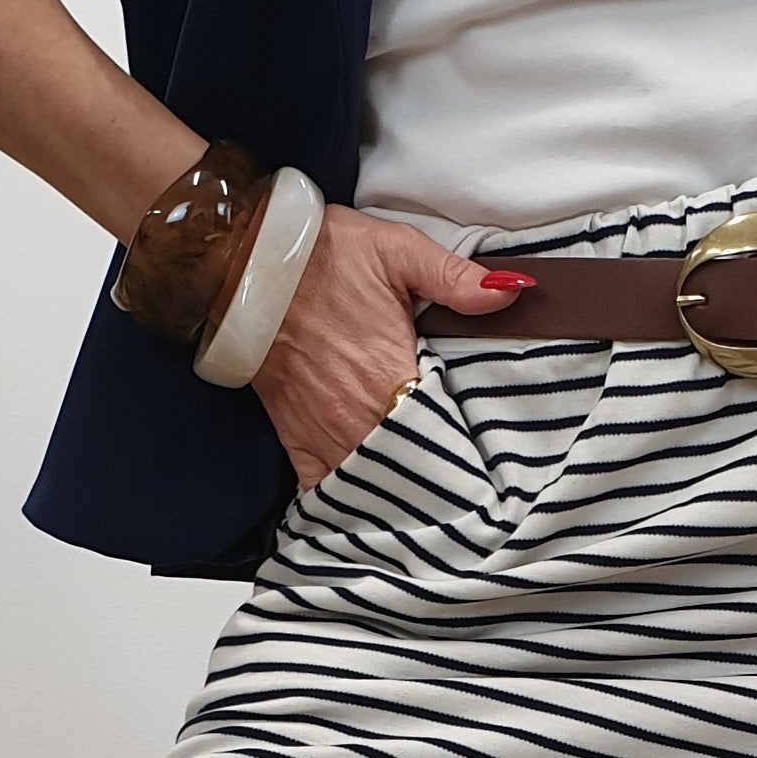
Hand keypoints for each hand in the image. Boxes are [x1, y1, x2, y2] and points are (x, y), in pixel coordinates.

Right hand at [250, 210, 530, 488]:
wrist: (244, 263)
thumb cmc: (323, 255)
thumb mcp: (396, 251)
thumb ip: (455, 279)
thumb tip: (512, 293)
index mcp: (391, 376)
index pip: (446, 435)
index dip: (471, 450)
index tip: (491, 460)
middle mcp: (358, 416)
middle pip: (414, 469)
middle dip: (443, 478)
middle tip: (473, 490)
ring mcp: (324, 432)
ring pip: (374, 485)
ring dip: (403, 493)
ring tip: (435, 502)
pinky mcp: (296, 438)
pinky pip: (324, 488)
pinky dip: (350, 502)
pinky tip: (374, 506)